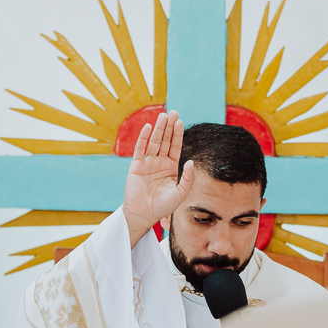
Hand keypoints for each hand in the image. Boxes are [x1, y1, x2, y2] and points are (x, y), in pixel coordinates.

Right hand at [124, 111, 193, 245]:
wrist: (144, 215)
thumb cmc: (163, 207)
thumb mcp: (181, 193)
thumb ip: (187, 178)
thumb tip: (191, 161)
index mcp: (171, 168)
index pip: (175, 147)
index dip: (178, 135)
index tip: (180, 122)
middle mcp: (159, 163)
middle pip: (165, 141)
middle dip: (169, 127)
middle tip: (173, 112)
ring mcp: (147, 163)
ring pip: (154, 142)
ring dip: (159, 129)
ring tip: (163, 116)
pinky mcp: (136, 166)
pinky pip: (140, 149)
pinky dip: (143, 138)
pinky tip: (148, 128)